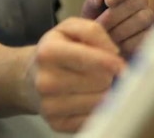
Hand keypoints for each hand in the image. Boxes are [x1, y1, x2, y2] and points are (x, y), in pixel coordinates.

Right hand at [24, 17, 124, 132]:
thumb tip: (114, 53)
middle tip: (103, 72)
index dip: (114, 63)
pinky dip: (98, 110)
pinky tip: (90, 98)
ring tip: (96, 84)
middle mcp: (46, 81)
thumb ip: (93, 31)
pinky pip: (93, 119)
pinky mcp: (56, 124)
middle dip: (109, 76)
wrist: (29, 77)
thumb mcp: (69, 28)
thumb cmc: (57, 49)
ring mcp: (49, 106)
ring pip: (100, 102)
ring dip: (106, 93)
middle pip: (101, 82)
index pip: (92, 60)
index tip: (124, 65)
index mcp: (49, 52)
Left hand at [81, 0, 153, 56]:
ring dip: (120, 29)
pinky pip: (143, 37)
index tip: (107, 1)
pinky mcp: (150, 36)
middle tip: (100, 24)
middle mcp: (140, 0)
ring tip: (106, 36)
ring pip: (141, 19)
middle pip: (139, 0)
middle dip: (116, 14)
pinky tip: (116, 45)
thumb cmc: (97, 21)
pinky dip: (126, 42)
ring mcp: (147, 18)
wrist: (101, 44)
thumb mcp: (90, 10)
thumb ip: (93, 0)